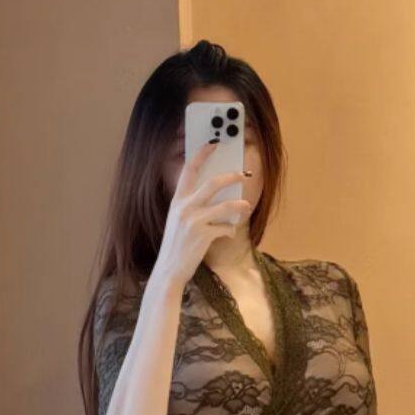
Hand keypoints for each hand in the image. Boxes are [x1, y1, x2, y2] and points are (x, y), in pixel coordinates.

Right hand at [155, 139, 254, 288]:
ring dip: (239, 205)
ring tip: (246, 206)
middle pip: (213, 183)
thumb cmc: (175, 246)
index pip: (189, 170)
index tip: (213, 145)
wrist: (169, 270)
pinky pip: (225, 227)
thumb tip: (214, 195)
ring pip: (225, 205)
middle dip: (232, 176)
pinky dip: (231, 230)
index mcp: (177, 201)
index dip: (201, 155)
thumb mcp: (177, 221)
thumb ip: (190, 206)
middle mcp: (184, 207)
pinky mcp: (203, 235)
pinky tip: (230, 233)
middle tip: (243, 174)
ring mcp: (194, 221)